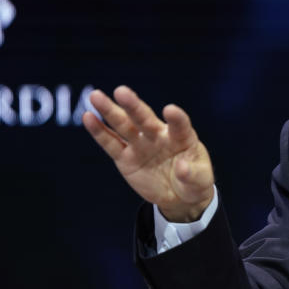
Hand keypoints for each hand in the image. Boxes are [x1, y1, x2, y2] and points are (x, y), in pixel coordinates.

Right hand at [82, 86, 214, 221]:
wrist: (179, 196)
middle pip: (145, 118)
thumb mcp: (200, 181)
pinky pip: (111, 144)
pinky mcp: (126, 158)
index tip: (170, 110)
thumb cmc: (194, 182)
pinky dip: (100, 131)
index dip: (176, 118)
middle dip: (133, 106)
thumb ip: (192, 174)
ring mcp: (141, 145)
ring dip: (110, 111)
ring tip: (96, 96)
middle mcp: (159, 136)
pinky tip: (88, 117)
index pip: (180, 124)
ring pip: (124, 126)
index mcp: (182, 137)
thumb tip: (182, 168)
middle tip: (121, 91)